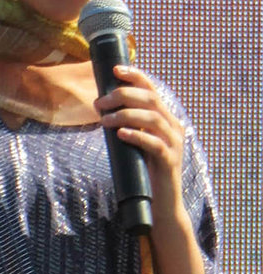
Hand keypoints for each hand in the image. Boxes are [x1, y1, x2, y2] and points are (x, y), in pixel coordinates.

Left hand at [94, 65, 185, 232]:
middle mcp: (174, 127)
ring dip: (125, 114)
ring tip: (104, 120)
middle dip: (122, 95)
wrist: (161, 203)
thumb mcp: (135, 141)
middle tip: (99, 103)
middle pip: (151, 99)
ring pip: (153, 118)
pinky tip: (121, 134)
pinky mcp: (170, 161)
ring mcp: (174, 143)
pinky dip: (137, 135)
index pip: (152, 89)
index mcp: (166, 118)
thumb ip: (127, 123)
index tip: (115, 70)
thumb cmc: (143, 169)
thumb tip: (102, 106)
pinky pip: (155, 144)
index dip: (135, 76)